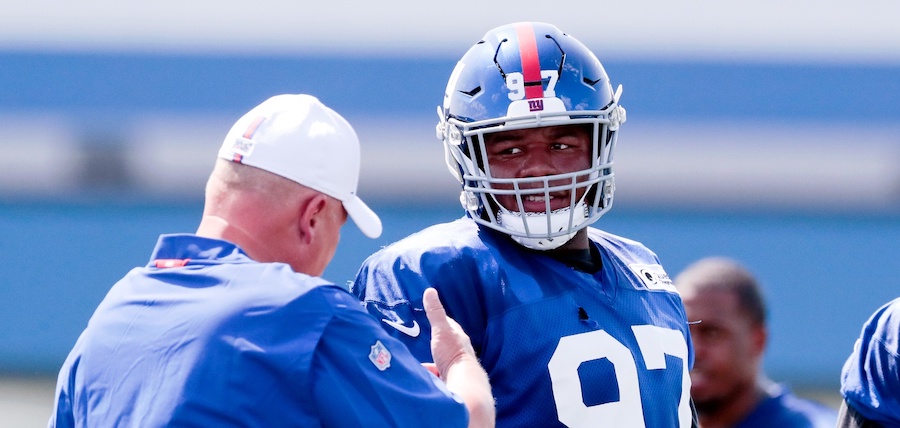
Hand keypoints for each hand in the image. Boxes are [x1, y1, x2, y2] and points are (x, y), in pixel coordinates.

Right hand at [422, 287, 494, 426]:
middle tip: (421, 343)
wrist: (462, 383)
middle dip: (434, 345)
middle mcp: (459, 352)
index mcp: (458, 338)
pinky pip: (438, 377)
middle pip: (445, 345)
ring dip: (431, 363)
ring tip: (417, 365)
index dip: (441, 322)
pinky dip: (430, 377)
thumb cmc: (453, 353)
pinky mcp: (451, 382)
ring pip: (441, 362)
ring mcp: (456, 367)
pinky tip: (423, 379)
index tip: (432, 319)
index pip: (450, 326)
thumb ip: (435, 313)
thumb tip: (430, 290)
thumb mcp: (442, 330)